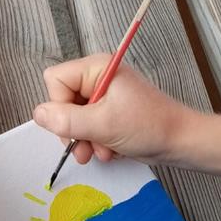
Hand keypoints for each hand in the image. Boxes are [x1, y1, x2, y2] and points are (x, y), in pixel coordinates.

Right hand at [33, 54, 195, 165]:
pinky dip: (97, 141)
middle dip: (74, 129)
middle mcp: (98, 76)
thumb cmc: (149, 127)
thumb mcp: (103, 125)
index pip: (55, 80)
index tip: (76, 125)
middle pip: (62, 100)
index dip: (59, 106)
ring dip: (86, 139)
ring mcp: (104, 94)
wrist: (182, 143)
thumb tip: (37, 114)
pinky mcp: (111, 110)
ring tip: (102, 152)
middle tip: (86, 148)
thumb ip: (66, 120)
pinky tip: (110, 150)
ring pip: (74, 117)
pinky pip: (89, 125)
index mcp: (96, 67)